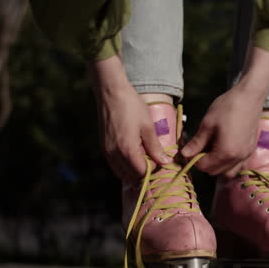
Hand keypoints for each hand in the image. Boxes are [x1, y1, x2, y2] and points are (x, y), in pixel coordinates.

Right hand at [88, 55, 170, 180]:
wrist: (111, 92)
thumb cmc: (132, 106)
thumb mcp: (148, 127)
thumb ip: (155, 147)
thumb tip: (165, 162)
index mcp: (127, 150)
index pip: (141, 172)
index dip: (152, 170)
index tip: (159, 161)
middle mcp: (114, 154)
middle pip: (130, 176)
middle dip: (142, 172)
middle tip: (152, 160)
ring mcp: (106, 151)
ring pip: (120, 172)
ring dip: (132, 170)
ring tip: (143, 157)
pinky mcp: (103, 146)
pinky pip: (113, 164)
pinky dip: (123, 165)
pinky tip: (132, 154)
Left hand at [180, 84, 265, 176]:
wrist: (249, 97)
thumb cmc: (227, 107)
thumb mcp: (207, 124)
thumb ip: (196, 142)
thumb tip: (184, 154)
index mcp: (226, 152)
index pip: (204, 166)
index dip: (193, 160)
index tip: (188, 150)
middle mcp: (238, 158)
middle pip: (215, 172)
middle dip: (204, 163)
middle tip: (199, 148)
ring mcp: (246, 156)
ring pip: (228, 173)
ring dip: (218, 167)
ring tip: (212, 151)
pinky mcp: (251, 151)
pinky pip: (240, 167)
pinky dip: (230, 165)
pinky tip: (225, 152)